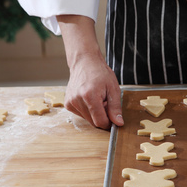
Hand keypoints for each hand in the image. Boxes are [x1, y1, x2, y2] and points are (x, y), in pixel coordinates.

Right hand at [57, 14, 123, 128]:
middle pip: (93, 122)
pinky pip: (81, 115)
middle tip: (105, 103)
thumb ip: (115, 107)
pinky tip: (89, 99)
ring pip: (87, 120)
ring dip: (95, 113)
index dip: (109, 122)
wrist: (84, 62)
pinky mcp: (67, 104)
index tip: (113, 117)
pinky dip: (88, 110)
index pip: (100, 122)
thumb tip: (118, 123)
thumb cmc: (100, 73)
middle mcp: (77, 100)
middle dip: (102, 116)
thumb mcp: (113, 88)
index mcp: (89, 96)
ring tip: (97, 99)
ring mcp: (70, 102)